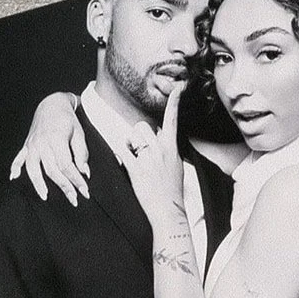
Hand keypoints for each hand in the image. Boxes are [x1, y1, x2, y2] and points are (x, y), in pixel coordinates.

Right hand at [9, 92, 89, 205]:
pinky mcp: (27, 144)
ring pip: (33, 168)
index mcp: (57, 139)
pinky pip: (19, 157)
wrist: (52, 104)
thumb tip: (84, 172)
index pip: (66, 165)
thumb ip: (82, 154)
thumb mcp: (79, 133)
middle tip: (74, 199)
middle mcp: (42, 143)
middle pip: (52, 170)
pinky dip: (14, 167)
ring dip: (38, 184)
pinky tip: (13, 177)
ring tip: (45, 196)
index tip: (85, 191)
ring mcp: (32, 144)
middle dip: (64, 186)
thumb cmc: (67, 119)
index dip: (76, 180)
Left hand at [120, 83, 185, 225]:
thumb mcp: (176, 164)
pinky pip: (122, 152)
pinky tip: (124, 160)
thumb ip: (167, 148)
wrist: (168, 210)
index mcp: (171, 147)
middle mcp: (161, 149)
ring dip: (129, 144)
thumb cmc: (171, 189)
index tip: (178, 87)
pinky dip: (120, 153)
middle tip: (139, 150)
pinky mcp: (136, 169)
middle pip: (143, 127)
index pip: (172, 119)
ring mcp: (148, 159)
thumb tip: (158, 137)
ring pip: (132, 137)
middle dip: (138, 136)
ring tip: (134, 158)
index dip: (175, 102)